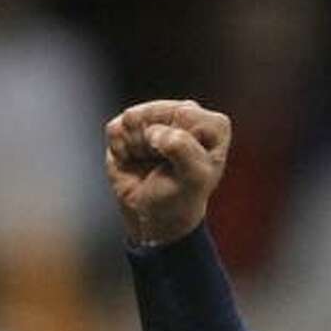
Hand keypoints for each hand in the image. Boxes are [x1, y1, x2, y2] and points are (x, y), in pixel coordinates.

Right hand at [105, 99, 231, 245]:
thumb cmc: (180, 200)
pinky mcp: (129, 124)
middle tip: (165, 167)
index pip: (186, 115)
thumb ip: (184, 151)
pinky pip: (116, 129)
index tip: (183, 167)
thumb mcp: (194, 181)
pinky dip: (121, 151)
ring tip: (150, 163)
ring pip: (133, 118)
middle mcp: (187, 114)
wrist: (153, 218)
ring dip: (137, 147)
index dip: (178, 143)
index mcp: (214, 127)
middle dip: (155, 144)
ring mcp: (157, 116)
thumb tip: (156, 132)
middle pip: (156, 113)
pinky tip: (135, 161)